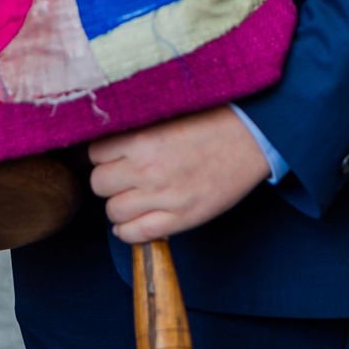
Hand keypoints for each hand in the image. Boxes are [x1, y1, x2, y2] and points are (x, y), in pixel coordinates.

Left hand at [88, 107, 270, 243]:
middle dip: (107, 180)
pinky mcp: (181, 218)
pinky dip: (128, 232)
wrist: (252, 136)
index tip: (114, 155)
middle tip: (122, 176)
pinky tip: (133, 223)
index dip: (104, 155)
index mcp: (143, 139)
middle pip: (99, 183)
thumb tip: (110, 140)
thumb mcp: (169, 114)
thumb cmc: (213, 119)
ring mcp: (164, 197)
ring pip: (113, 212)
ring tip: (131, 198)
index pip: (95, 153)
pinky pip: (137, 234)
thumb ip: (138, 128)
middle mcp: (147, 169)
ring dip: (118, 206)